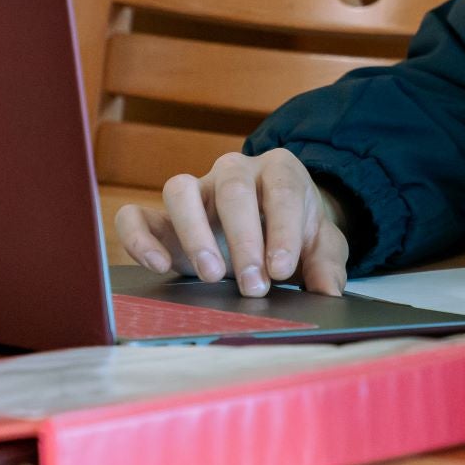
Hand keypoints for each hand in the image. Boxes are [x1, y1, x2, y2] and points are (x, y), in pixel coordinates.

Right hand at [113, 148, 350, 297]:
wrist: (268, 229)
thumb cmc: (294, 234)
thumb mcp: (321, 246)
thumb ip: (326, 264)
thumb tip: (328, 292)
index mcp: (279, 171)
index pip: (282, 190)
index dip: (282, 229)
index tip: (281, 269)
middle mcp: (234, 172)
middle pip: (233, 187)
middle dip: (243, 238)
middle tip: (253, 285)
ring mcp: (196, 191)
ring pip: (179, 189)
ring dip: (193, 232)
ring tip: (211, 275)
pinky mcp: (163, 217)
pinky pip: (136, 215)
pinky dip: (139, 237)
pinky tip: (159, 266)